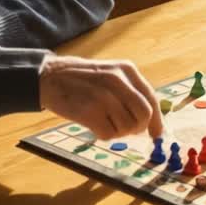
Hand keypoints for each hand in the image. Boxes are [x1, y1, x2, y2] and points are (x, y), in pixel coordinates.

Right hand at [38, 56, 164, 139]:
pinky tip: (91, 123)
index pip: (151, 98)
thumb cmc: (81, 79)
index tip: (157, 134)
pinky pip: (109, 134)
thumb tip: (152, 122)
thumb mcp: (109, 73)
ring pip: (127, 127)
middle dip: (137, 127)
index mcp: (126, 69)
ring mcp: (104, 96)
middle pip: (144, 115)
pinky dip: (102, 134)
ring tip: (102, 120)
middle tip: (124, 128)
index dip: (157, 120)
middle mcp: (118, 81)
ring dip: (117, 131)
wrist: (48, 77)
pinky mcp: (90, 111)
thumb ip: (130, 92)